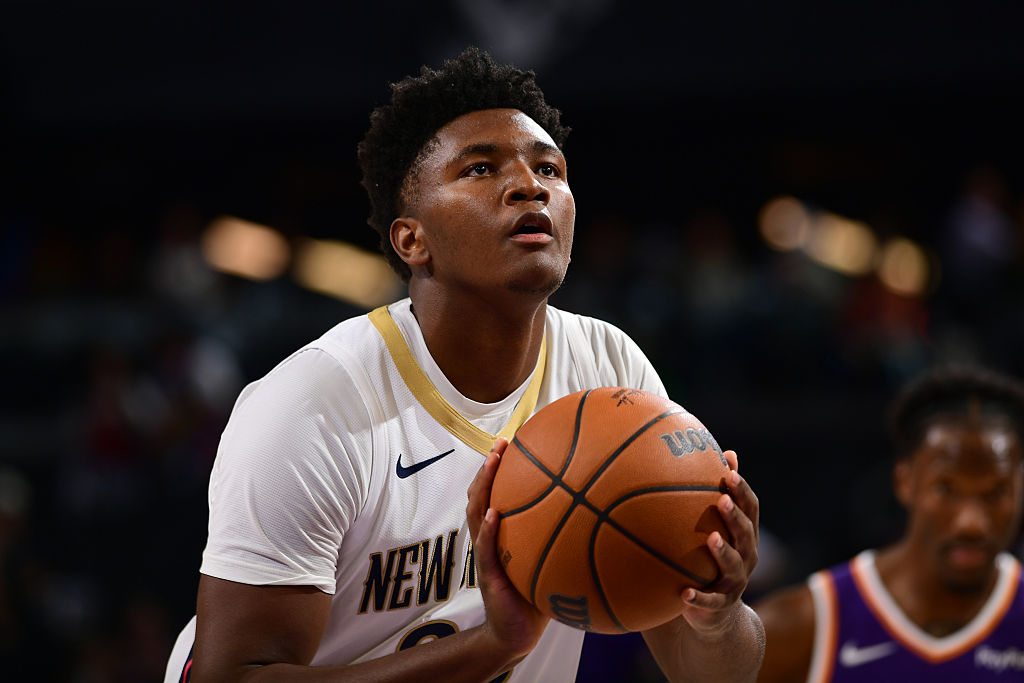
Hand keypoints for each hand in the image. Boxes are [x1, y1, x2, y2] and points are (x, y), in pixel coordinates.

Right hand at [466, 438, 550, 659]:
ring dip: (484, 486)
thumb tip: (603, 513)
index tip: (512, 440)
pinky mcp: (488, 576)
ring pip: (477, 514)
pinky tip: (494, 515)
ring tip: (493, 463)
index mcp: (502, 533)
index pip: (496, 492)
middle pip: (481, 494)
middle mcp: (490, 538)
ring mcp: (486, 555)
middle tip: (501, 442)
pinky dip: (487, 530)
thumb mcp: (552, 561)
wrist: (517, 633)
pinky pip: (486, 549)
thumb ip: (564, 538)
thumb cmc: (537, 596)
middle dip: (489, 467)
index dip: (499, 467)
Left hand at [679, 449, 758, 634]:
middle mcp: (746, 556)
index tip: (729, 473)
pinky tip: (684, 593)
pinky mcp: (720, 605)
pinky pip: (710, 601)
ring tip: (712, 538)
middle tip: (722, 499)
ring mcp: (735, 582)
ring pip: (734, 565)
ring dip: (724, 551)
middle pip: (746, 533)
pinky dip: (699, 598)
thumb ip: (720, 497)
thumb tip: (725, 453)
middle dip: (736, 516)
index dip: (742, 491)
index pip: (750, 509)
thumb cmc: (712, 559)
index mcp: (745, 535)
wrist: (715, 612)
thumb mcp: (717, 529)